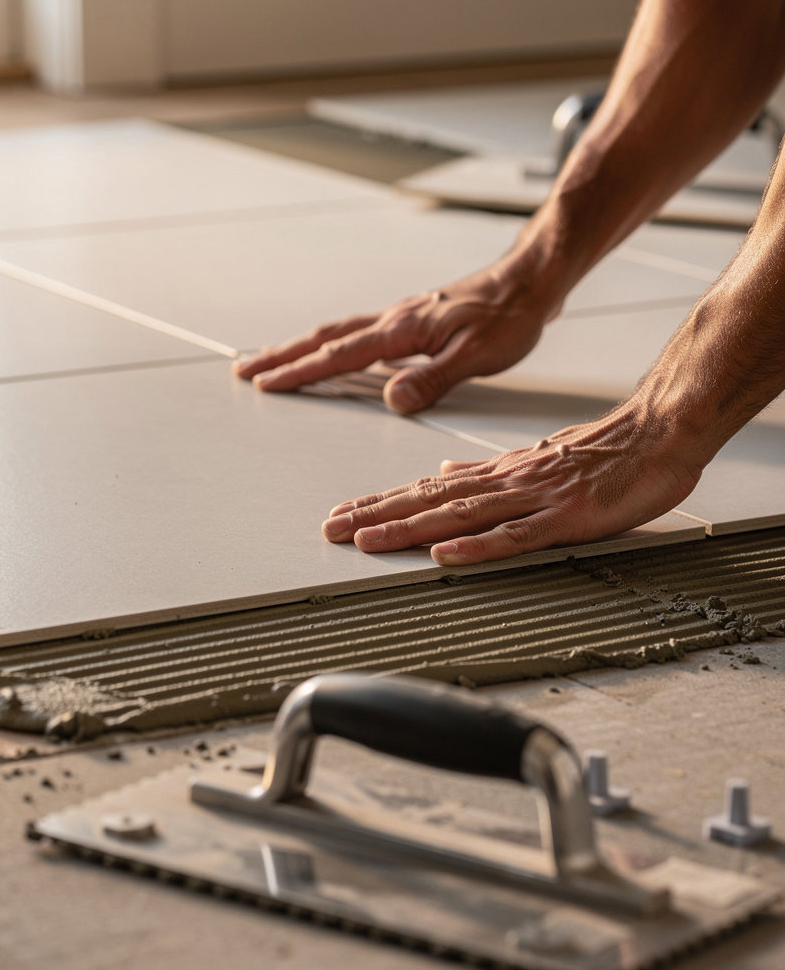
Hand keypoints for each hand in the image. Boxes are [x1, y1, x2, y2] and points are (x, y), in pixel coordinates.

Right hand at [234, 259, 560, 413]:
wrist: (532, 278)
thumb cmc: (511, 314)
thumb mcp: (478, 355)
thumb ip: (433, 379)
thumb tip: (392, 400)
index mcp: (403, 330)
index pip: (338, 356)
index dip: (298, 372)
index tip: (264, 383)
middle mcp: (395, 319)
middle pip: (325, 339)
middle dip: (282, 356)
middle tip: (247, 369)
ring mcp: (402, 316)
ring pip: (339, 332)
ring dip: (303, 347)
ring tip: (275, 359)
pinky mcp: (414, 317)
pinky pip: (360, 331)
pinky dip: (333, 342)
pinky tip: (337, 352)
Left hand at [320, 405, 704, 564]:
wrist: (656, 435)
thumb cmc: (599, 451)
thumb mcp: (532, 459)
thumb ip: (485, 469)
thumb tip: (442, 467)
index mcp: (496, 473)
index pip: (426, 487)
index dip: (381, 502)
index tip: (344, 513)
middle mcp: (504, 483)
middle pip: (429, 500)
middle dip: (377, 516)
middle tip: (333, 530)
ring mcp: (533, 499)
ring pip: (459, 515)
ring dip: (409, 529)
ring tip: (367, 541)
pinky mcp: (565, 518)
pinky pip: (515, 536)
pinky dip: (478, 547)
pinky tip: (445, 554)